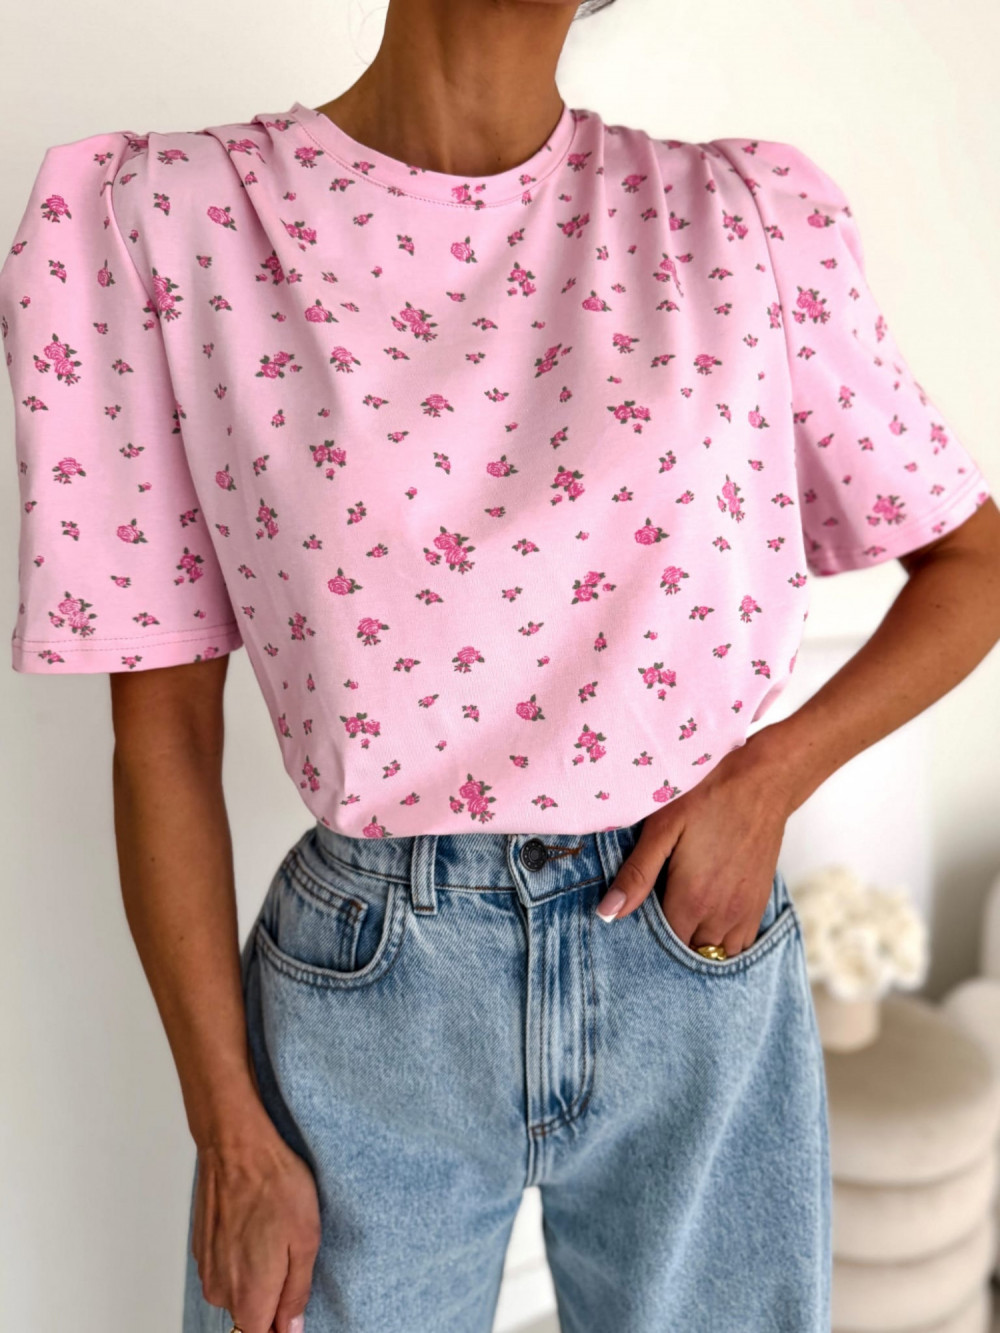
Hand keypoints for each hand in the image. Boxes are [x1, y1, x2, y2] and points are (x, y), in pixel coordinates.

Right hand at [192, 1111, 320, 1332]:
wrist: (236, 1147)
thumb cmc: (276, 1187)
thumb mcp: (306, 1240)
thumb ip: (297, 1292)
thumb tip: (291, 1328)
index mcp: (249, 1296)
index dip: (281, 1327)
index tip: (292, 1308)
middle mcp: (221, 1291)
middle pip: (250, 1317)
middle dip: (272, 1300)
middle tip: (291, 1257)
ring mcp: (207, 1269)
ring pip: (237, 1291)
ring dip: (256, 1276)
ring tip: (273, 1235)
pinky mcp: (201, 1247)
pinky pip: (225, 1268)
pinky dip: (240, 1256)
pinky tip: (256, 1226)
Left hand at [596, 737, 793, 955]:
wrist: (762, 782)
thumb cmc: (707, 797)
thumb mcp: (663, 828)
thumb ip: (636, 874)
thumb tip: (607, 914)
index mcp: (692, 900)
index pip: (662, 945)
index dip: (644, 937)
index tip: (634, 921)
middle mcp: (721, 916)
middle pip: (688, 953)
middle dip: (669, 945)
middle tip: (653, 917)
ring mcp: (744, 912)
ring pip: (716, 955)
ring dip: (696, 946)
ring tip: (679, 921)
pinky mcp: (759, 904)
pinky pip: (740, 945)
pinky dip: (721, 943)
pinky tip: (706, 921)